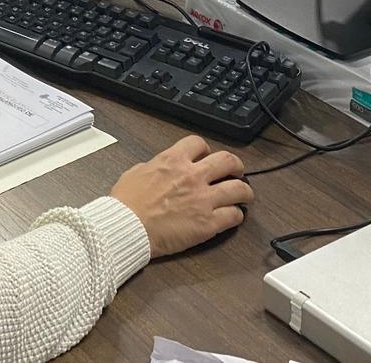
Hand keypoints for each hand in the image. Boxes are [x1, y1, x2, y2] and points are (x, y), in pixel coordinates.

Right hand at [110, 135, 253, 257]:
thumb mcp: (135, 172)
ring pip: (240, 188)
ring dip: (245, 191)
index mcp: (172, 161)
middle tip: (235, 172)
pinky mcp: (208, 223)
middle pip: (228, 161)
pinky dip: (236, 216)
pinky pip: (234, 216)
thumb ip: (154, 167)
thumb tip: (160, 168)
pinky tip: (232, 217)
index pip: (198, 143)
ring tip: (244, 195)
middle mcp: (192, 176)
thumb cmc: (125, 204)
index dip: (205, 150)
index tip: (206, 157)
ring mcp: (203, 200)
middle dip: (235, 166)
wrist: (125, 227)